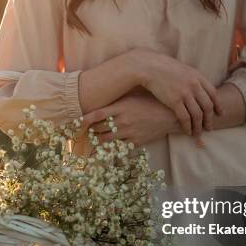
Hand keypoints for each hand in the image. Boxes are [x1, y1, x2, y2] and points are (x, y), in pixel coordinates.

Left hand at [82, 93, 203, 146]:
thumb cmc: (150, 102)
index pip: (95, 115)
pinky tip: (106, 149)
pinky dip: (110, 149)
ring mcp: (128, 133)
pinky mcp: (134, 143)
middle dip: (89, 131)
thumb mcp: (132, 97)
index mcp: (120, 107)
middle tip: (84, 131)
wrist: (170, 116)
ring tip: (94, 138)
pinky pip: (118, 148)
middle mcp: (122, 121)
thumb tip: (101, 101)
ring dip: (97, 140)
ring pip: (105, 140)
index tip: (76, 124)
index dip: (83, 121)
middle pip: (97, 129)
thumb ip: (117, 101)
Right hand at [128, 48, 222, 136]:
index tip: (220, 114)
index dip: (218, 106)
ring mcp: (185, 94)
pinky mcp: (174, 101)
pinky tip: (187, 131)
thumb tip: (198, 86)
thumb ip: (192, 78)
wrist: (149, 67)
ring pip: (198, 115)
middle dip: (210, 119)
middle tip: (210, 128)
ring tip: (198, 133)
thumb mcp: (183, 69)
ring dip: (199, 126)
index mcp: (198, 76)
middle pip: (207, 106)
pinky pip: (185, 118)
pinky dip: (188, 126)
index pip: (213, 94)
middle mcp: (194, 85)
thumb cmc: (163, 67)